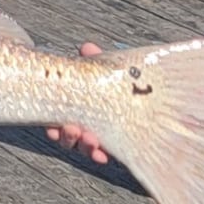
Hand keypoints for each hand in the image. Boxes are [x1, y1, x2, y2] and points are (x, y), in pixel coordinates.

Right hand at [45, 42, 109, 163]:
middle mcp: (82, 127)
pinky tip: (103, 155)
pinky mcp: (114, 147)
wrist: (152, 102)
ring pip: (83, 147)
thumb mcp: (105, 72)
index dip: (51, 127)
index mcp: (74, 109)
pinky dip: (100, 155)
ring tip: (90, 139)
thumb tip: (87, 48)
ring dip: (84, 146)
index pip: (56, 121)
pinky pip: (104, 155)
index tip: (52, 126)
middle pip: (67, 137)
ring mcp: (97, 139)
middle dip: (67, 136)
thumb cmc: (118, 85)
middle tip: (72, 129)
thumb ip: (95, 62)